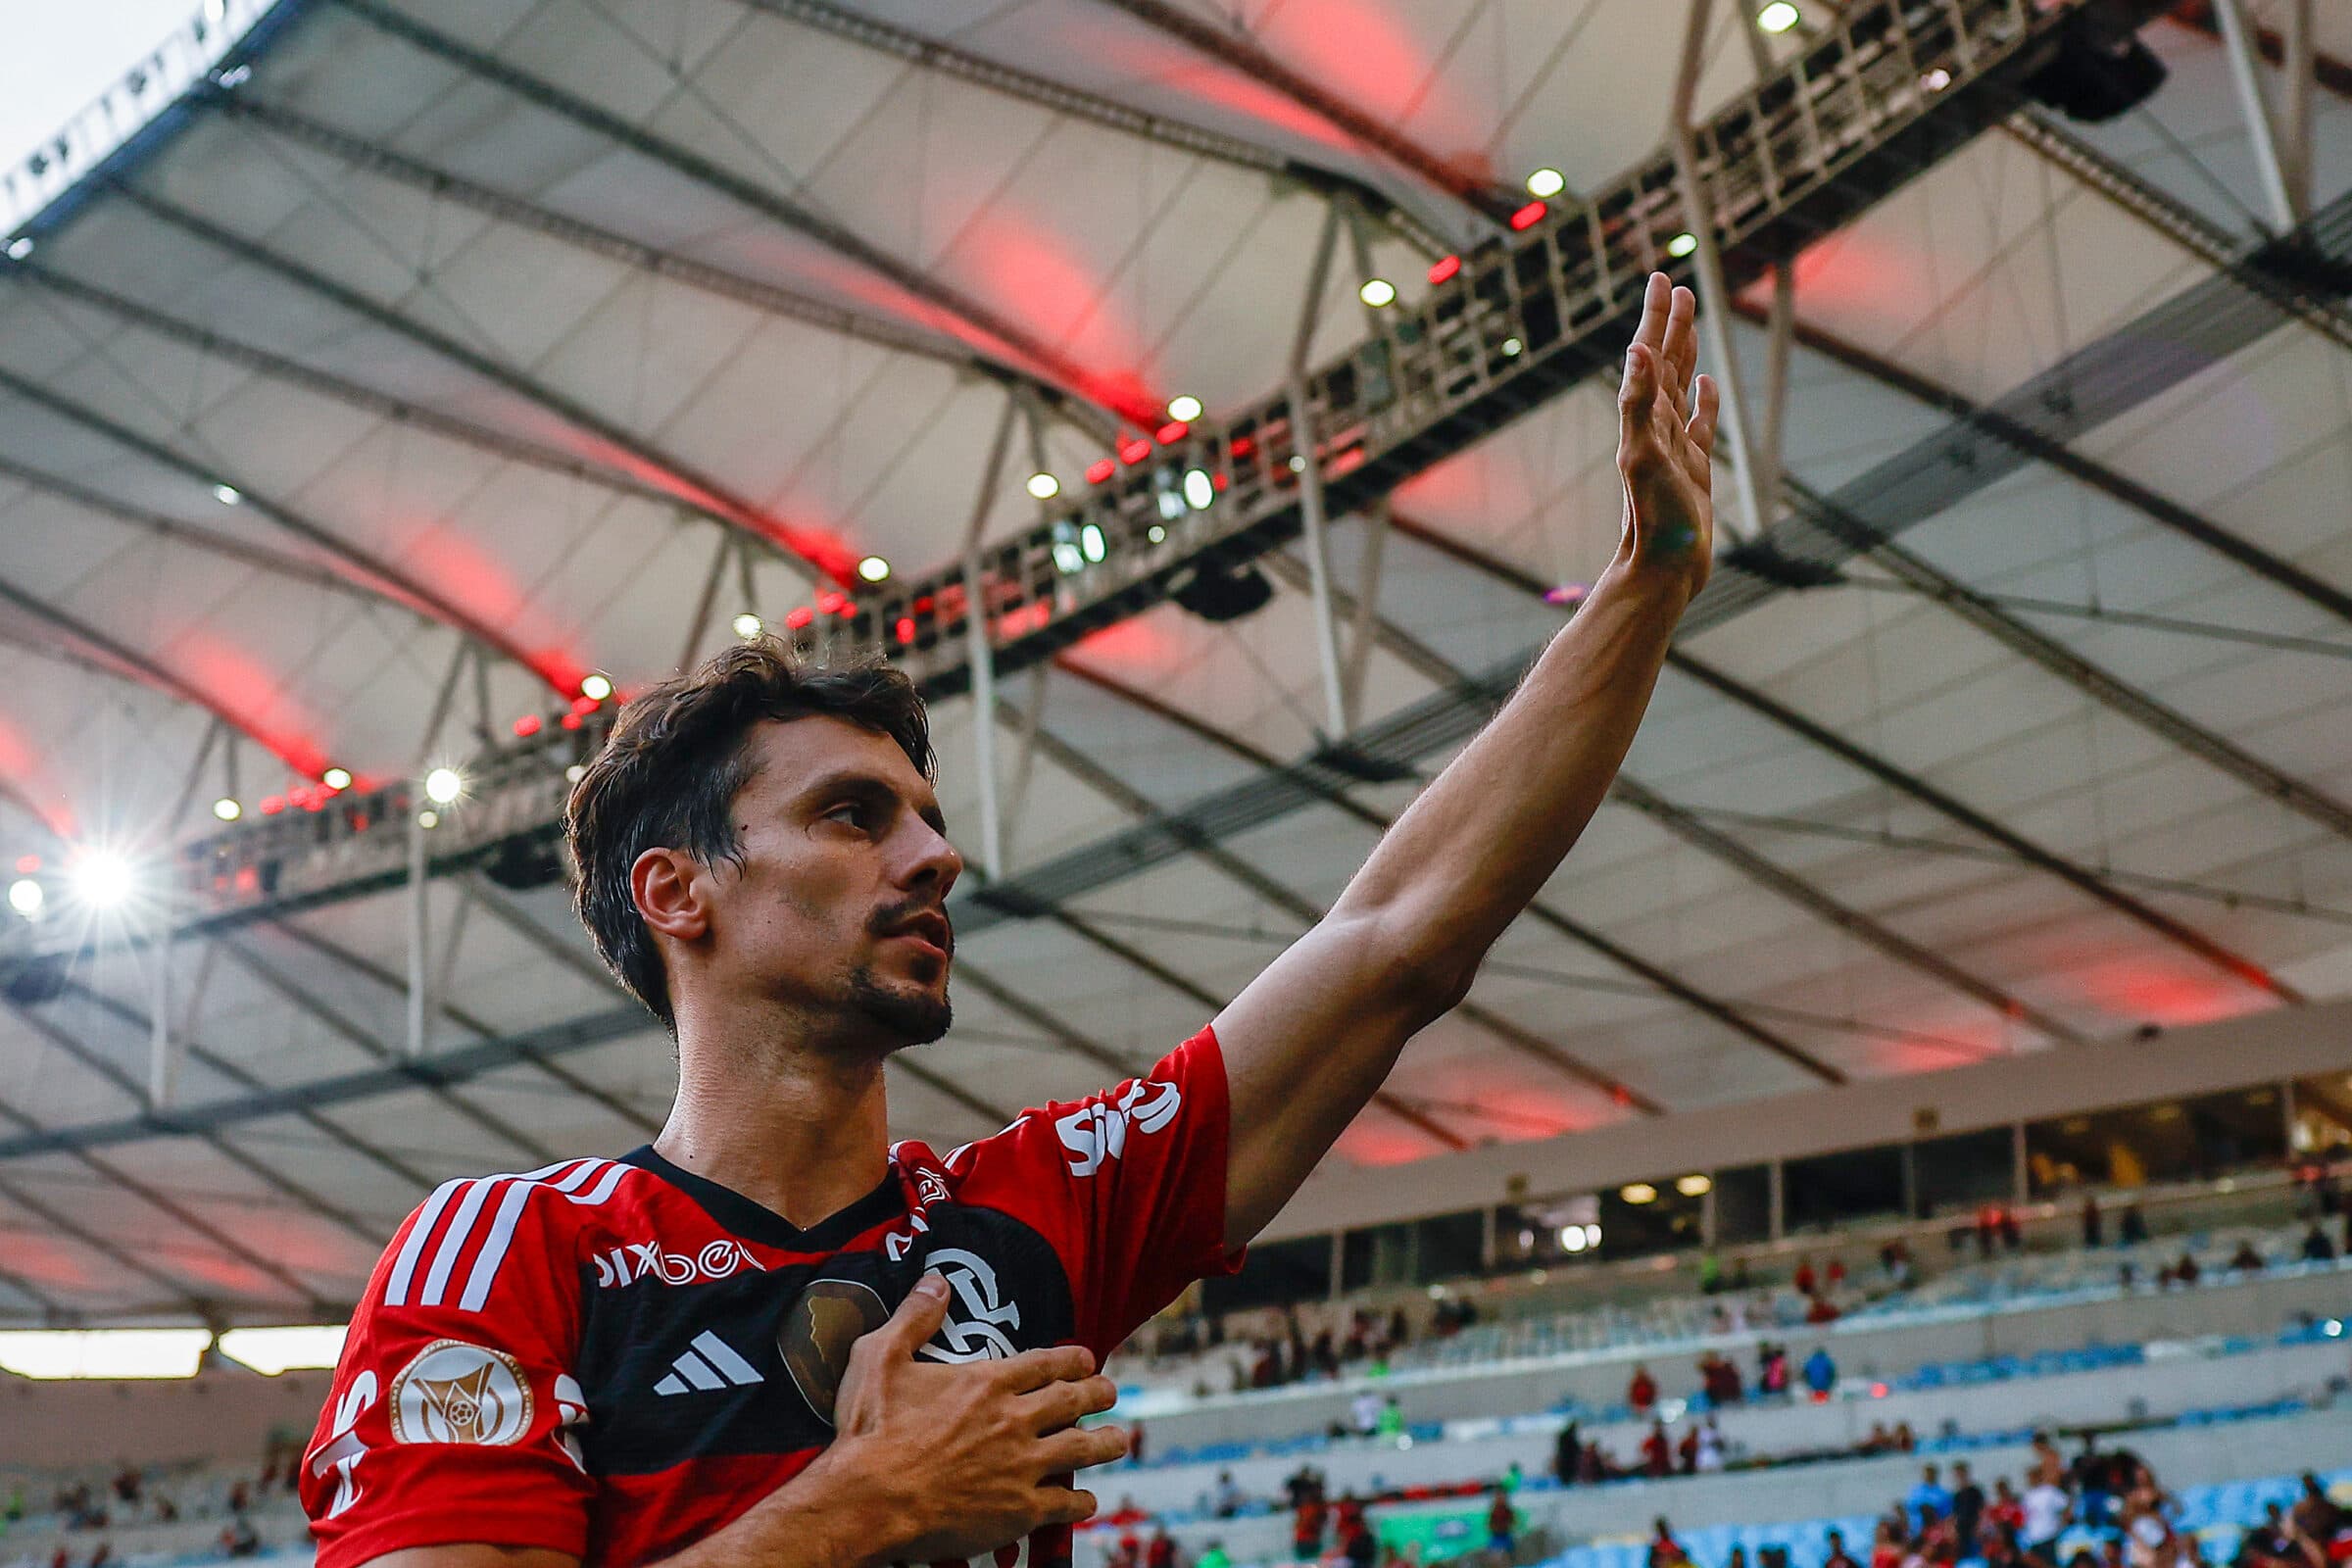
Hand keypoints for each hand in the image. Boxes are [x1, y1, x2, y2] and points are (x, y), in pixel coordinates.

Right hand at [821, 1274, 1126, 1560]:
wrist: (867, 1499)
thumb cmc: (870, 1431)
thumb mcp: (880, 1357)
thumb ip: (914, 1317)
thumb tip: (938, 1280)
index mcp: (986, 1383)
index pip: (1044, 1363)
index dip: (1071, 1359)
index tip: (1087, 1359)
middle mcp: (1012, 1420)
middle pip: (1071, 1401)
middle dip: (1097, 1394)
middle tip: (1111, 1392)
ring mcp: (1020, 1467)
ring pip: (1080, 1449)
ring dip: (1105, 1443)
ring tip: (1119, 1440)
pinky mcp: (1018, 1511)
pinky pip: (1063, 1503)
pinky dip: (1080, 1500)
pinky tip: (1086, 1500)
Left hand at [1616, 272, 1719, 597]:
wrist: (1663, 567)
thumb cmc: (1652, 517)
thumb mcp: (1643, 454)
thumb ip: (1637, 402)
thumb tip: (1635, 350)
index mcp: (1643, 416)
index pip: (1649, 354)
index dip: (1655, 317)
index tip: (1661, 278)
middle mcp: (1655, 425)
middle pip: (1664, 362)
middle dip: (1670, 323)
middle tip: (1675, 285)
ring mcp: (1675, 445)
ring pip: (1682, 385)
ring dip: (1686, 351)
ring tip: (1690, 319)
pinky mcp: (1693, 468)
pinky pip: (1700, 423)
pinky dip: (1704, 399)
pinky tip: (1708, 383)